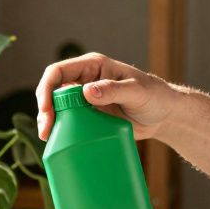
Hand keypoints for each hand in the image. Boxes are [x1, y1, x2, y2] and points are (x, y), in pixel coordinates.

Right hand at [34, 52, 177, 140]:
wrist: (164, 115)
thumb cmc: (155, 96)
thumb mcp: (137, 91)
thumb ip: (114, 89)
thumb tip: (87, 91)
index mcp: (93, 66)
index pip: (59, 71)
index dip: (46, 88)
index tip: (46, 110)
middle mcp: (85, 80)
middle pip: (53, 90)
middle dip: (45, 109)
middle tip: (46, 131)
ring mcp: (86, 99)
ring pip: (57, 107)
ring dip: (50, 121)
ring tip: (48, 138)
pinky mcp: (89, 115)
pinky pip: (69, 121)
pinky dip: (61, 130)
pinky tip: (59, 142)